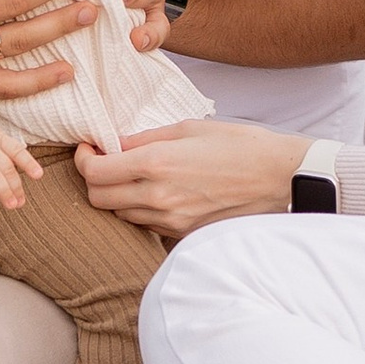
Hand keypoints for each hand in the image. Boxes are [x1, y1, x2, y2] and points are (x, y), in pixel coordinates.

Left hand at [73, 121, 305, 237]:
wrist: (281, 180)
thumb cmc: (240, 145)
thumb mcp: (189, 128)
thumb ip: (145, 138)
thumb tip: (113, 144)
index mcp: (157, 164)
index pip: (94, 173)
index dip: (82, 159)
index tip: (88, 147)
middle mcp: (158, 198)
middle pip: (98, 199)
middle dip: (93, 179)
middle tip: (103, 160)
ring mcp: (171, 221)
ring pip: (120, 215)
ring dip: (116, 195)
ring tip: (131, 175)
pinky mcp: (183, 235)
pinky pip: (146, 225)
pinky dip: (140, 209)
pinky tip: (155, 191)